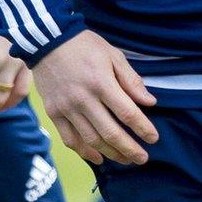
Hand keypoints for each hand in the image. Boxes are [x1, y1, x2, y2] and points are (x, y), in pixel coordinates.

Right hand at [32, 31, 157, 165]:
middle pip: (110, 133)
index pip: (127, 113)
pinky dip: (84, 152)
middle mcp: (83, 99)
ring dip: (110, 153)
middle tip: (142, 159)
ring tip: (125, 160)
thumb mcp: (113, 55)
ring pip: (91, 140)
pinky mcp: (53, 113)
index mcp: (101, 83)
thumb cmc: (85, 46)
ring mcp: (66, 108)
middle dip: (129, 149)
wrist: (47, 41)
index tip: (153, 139)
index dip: (143, 128)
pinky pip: (69, 139)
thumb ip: (131, 80)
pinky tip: (98, 158)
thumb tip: (150, 102)